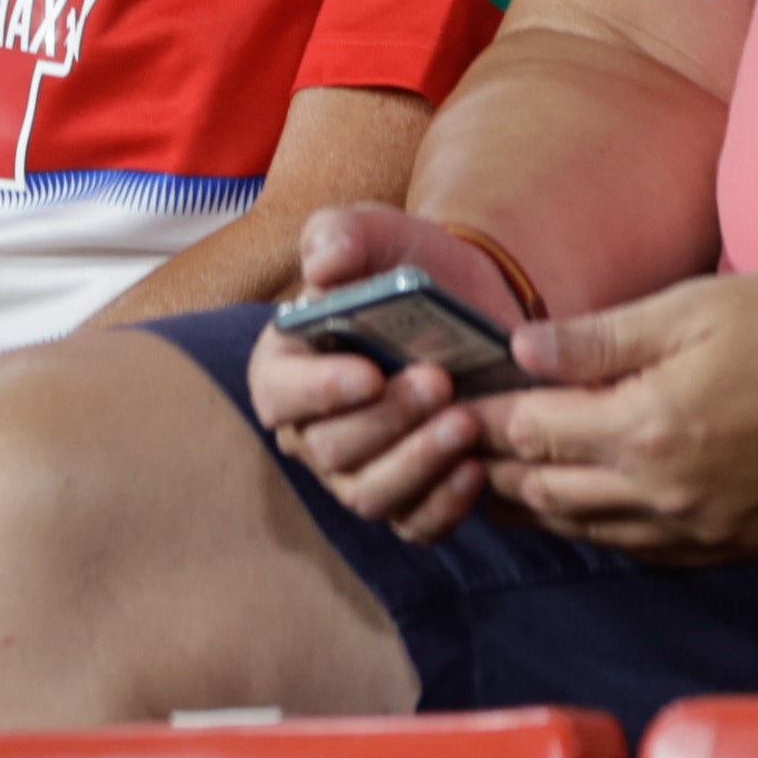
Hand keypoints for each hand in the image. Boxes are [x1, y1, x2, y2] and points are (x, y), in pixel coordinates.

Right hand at [247, 204, 525, 542]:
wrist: (470, 303)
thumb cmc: (407, 266)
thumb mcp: (377, 232)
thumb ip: (340, 234)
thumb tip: (323, 266)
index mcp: (285, 367)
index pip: (280, 394)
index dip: (319, 391)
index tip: (370, 374)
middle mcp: (311, 431)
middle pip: (332, 450)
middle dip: (388, 420)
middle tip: (440, 382)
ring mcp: (357, 472)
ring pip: (370, 495)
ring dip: (418, 463)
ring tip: (466, 422)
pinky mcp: (407, 497)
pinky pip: (414, 525)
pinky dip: (444, 506)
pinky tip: (477, 468)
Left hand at [480, 268, 757, 564]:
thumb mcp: (692, 307)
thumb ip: (599, 337)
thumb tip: (520, 352)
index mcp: (645, 426)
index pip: (532, 432)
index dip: (482, 416)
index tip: (446, 400)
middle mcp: (663, 493)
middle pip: (549, 491)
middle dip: (495, 467)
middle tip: (454, 445)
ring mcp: (701, 528)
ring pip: (591, 531)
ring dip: (541, 506)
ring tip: (501, 483)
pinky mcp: (736, 543)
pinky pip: (646, 552)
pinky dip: (603, 531)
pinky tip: (588, 514)